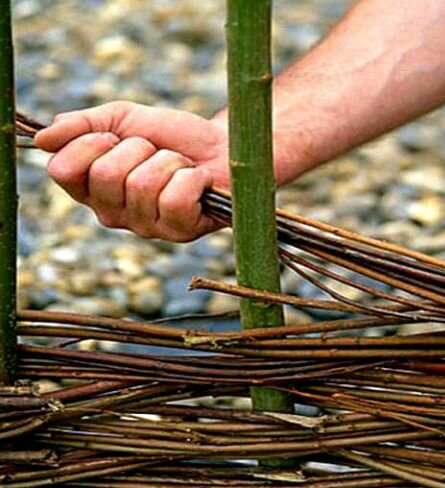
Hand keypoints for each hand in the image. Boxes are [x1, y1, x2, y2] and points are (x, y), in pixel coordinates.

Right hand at [35, 101, 229, 241]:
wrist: (224, 146)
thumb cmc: (174, 137)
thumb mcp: (123, 119)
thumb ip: (81, 125)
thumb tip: (41, 137)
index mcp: (91, 189)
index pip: (62, 170)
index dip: (91, 143)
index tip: (117, 136)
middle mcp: (112, 214)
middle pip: (105, 174)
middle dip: (138, 149)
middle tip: (157, 151)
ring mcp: (145, 227)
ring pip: (141, 184)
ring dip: (168, 162)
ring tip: (180, 165)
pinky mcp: (178, 232)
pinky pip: (173, 199)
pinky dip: (191, 178)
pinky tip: (198, 181)